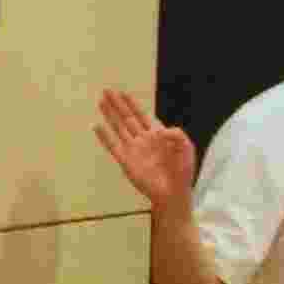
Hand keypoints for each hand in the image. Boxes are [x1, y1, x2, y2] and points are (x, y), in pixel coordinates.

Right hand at [91, 91, 195, 212]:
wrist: (173, 192)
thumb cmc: (182, 171)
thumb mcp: (186, 147)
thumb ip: (176, 134)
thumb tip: (161, 130)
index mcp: (158, 134)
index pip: (143, 115)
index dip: (133, 104)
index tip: (124, 93)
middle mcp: (143, 139)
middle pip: (127, 117)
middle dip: (118, 104)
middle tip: (107, 91)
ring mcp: (134, 149)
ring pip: (119, 127)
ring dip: (110, 115)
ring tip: (101, 102)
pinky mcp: (126, 161)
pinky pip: (113, 146)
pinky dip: (104, 136)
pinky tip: (96, 126)